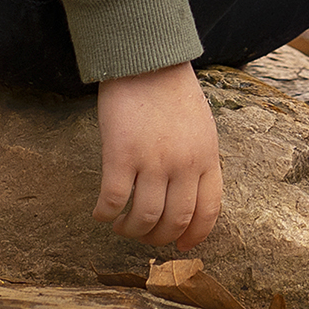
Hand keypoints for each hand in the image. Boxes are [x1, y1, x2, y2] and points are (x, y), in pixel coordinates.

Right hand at [94, 62, 221, 249]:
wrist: (147, 60)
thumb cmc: (173, 92)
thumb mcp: (202, 128)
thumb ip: (199, 161)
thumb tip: (189, 197)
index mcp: (207, 157)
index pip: (208, 211)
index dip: (195, 236)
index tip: (182, 247)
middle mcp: (183, 164)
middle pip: (175, 220)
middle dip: (158, 238)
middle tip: (144, 236)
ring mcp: (152, 161)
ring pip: (144, 218)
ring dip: (130, 231)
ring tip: (121, 227)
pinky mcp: (120, 154)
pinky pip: (112, 201)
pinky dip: (105, 215)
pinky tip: (101, 214)